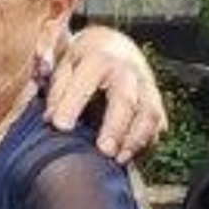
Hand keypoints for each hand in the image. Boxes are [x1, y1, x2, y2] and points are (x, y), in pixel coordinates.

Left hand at [46, 24, 166, 160]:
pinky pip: (158, 124)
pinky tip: (131, 157)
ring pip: (149, 113)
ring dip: (136, 139)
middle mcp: (127, 71)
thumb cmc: (84, 62)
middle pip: (126, 100)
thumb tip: (50, 118)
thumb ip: (57, 90)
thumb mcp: (65, 65)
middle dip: (115, 127)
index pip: (86, 81)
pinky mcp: (156, 102)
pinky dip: (146, 143)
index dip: (72, 104)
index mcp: (99, 58)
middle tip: (103, 151)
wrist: (115, 48)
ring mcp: (146, 86)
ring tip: (120, 160)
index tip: (60, 127)